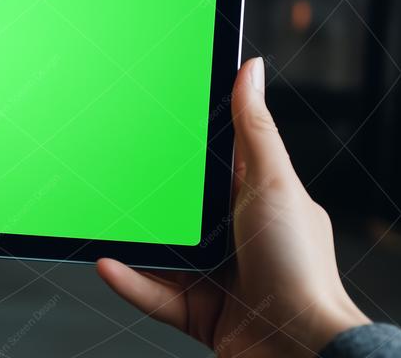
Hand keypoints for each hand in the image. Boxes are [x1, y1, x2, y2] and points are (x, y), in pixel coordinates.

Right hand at [97, 57, 368, 356]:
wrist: (300, 351)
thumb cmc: (301, 270)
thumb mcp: (273, 184)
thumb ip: (254, 129)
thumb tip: (251, 70)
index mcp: (254, 203)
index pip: (211, 166)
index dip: (182, 147)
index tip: (147, 123)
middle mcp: (232, 239)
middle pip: (175, 211)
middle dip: (144, 199)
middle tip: (108, 173)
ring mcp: (213, 276)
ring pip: (156, 252)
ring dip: (128, 241)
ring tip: (99, 221)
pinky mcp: (195, 312)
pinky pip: (150, 293)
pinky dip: (127, 280)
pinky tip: (107, 263)